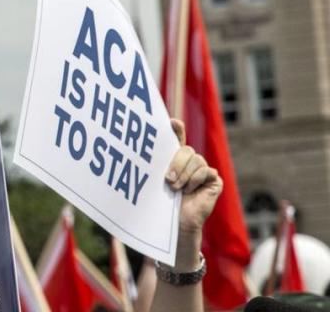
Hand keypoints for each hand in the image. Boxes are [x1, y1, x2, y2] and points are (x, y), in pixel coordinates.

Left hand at [164, 119, 222, 270]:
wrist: (175, 224)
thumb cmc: (161, 203)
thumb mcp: (154, 180)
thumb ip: (152, 164)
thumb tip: (132, 149)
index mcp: (174, 158)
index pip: (176, 137)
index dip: (175, 128)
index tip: (171, 121)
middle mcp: (190, 161)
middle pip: (186, 150)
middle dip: (176, 163)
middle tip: (167, 180)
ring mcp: (203, 169)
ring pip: (196, 160)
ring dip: (184, 175)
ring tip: (176, 188)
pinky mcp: (214, 180)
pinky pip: (206, 172)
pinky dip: (195, 181)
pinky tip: (189, 191)